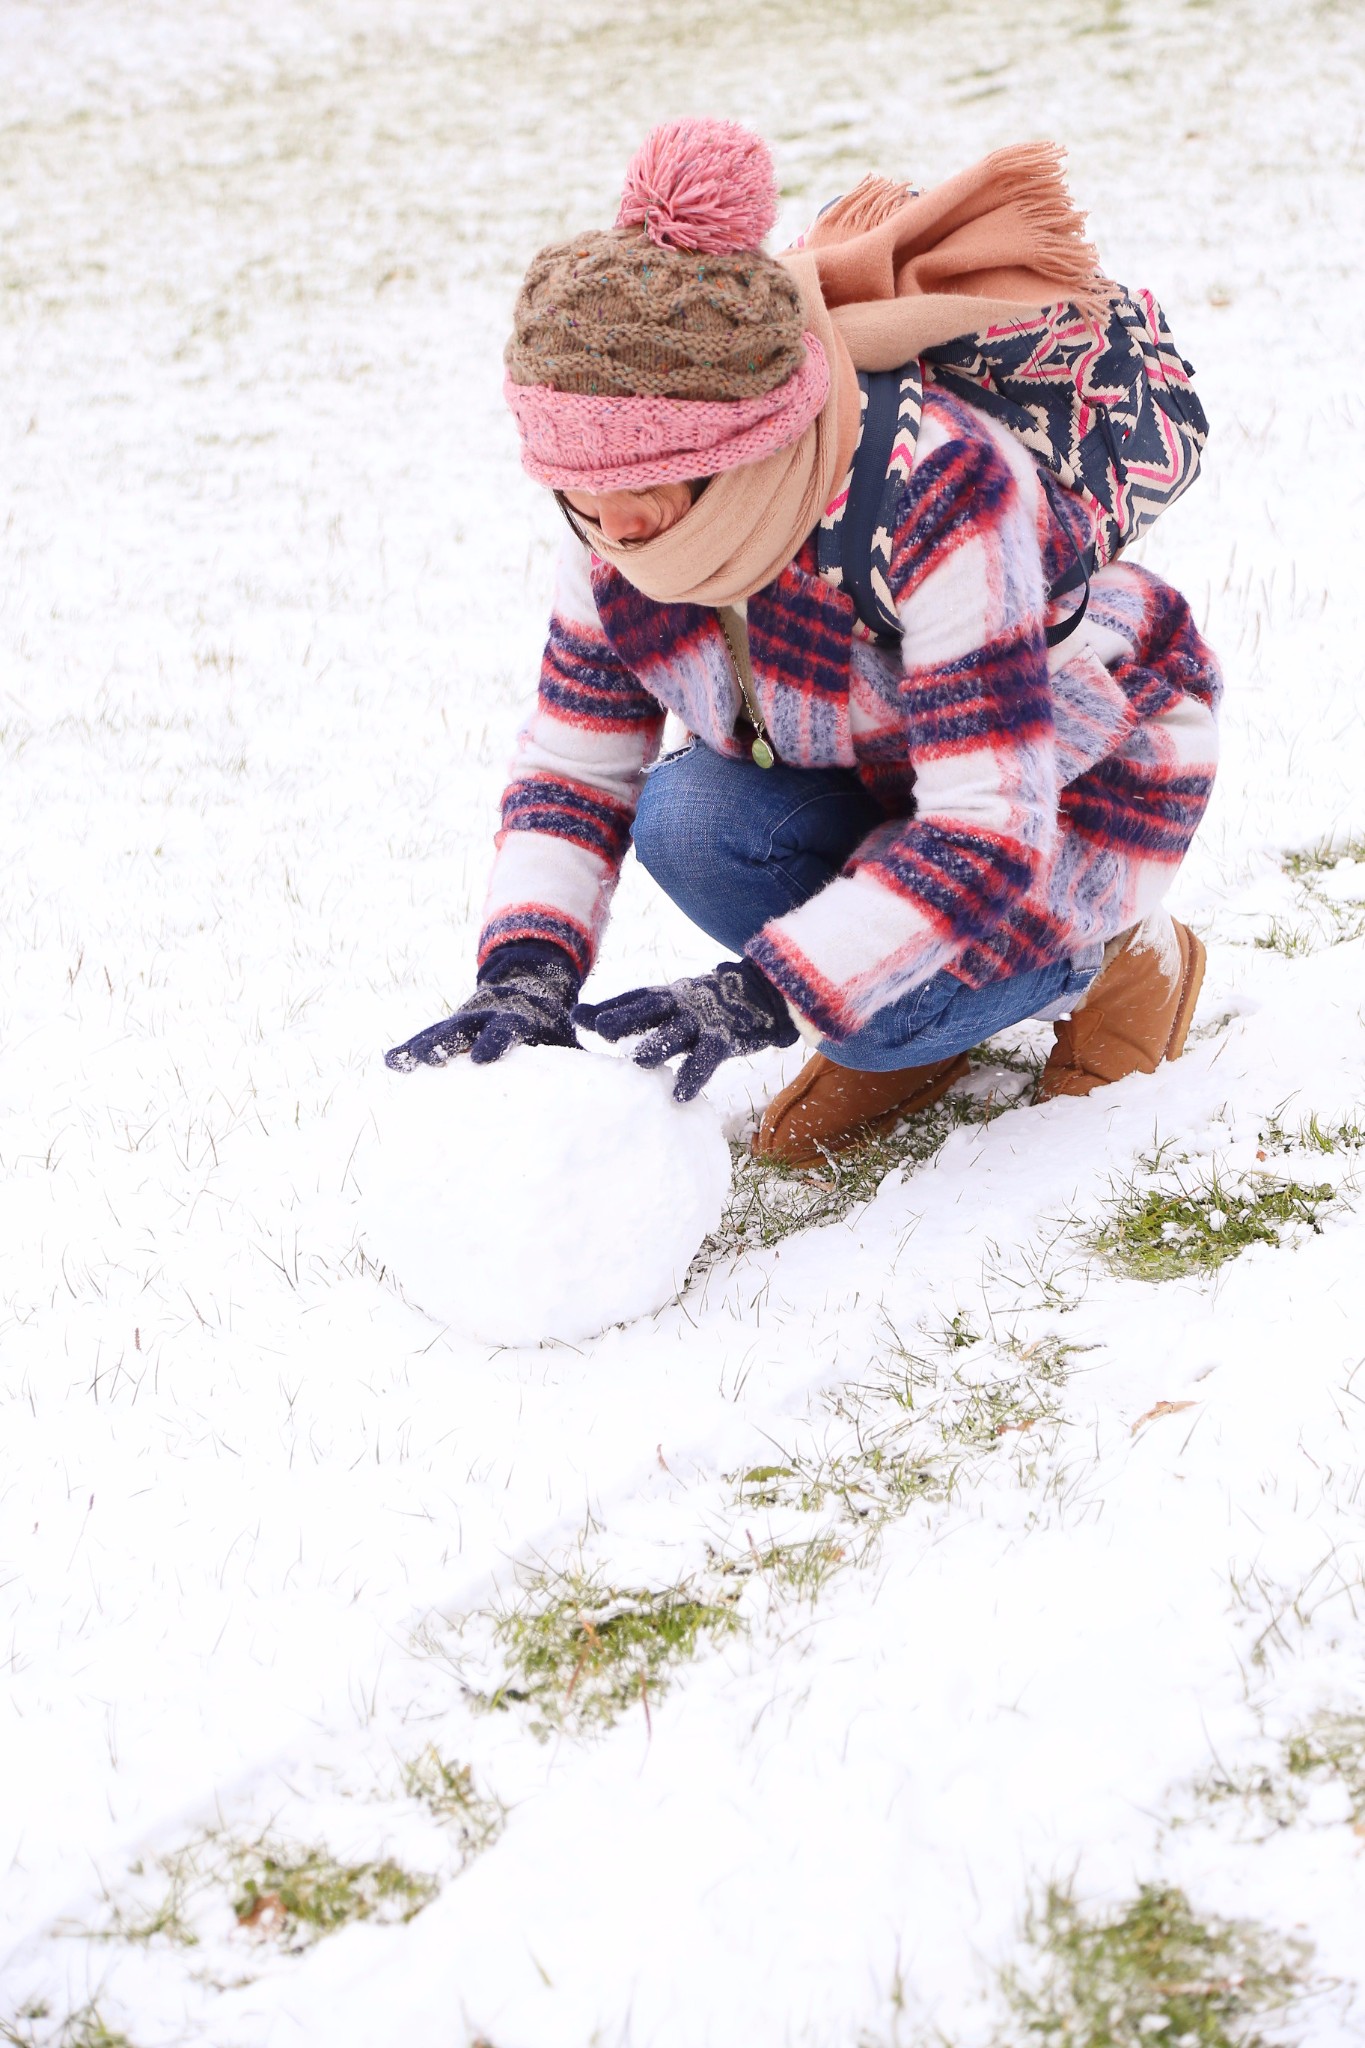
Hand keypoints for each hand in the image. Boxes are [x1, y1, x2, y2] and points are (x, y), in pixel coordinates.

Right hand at [385, 943, 580, 1070]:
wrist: (527, 990)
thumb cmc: (550, 1027)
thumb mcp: (564, 1037)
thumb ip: (577, 1060)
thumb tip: (610, 1088)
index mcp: (519, 1020)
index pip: (508, 1029)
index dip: (495, 1041)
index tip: (484, 1058)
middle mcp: (487, 1017)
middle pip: (466, 1026)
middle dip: (449, 1041)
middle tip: (433, 1057)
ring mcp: (465, 1021)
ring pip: (442, 1031)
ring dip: (424, 1045)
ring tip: (405, 1061)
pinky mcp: (449, 1029)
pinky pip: (426, 1039)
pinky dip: (409, 1049)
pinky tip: (390, 1062)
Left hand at [573, 959, 796, 1102]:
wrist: (762, 993)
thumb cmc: (706, 1007)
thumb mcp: (671, 1005)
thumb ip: (633, 1011)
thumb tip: (580, 1016)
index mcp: (668, 996)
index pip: (635, 998)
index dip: (610, 1006)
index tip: (580, 1016)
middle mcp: (682, 1003)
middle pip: (651, 1007)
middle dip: (626, 1016)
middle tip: (601, 1027)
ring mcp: (704, 1020)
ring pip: (678, 1031)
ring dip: (658, 1044)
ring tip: (639, 1060)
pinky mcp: (725, 1038)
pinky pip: (708, 1057)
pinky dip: (694, 1074)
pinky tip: (680, 1094)